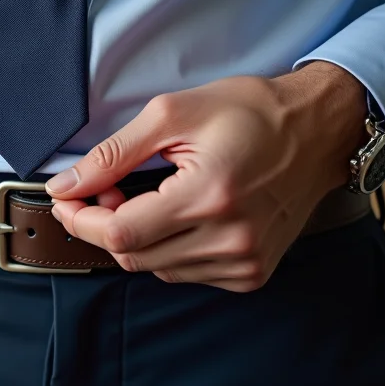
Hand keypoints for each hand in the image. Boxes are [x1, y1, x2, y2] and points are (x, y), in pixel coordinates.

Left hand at [46, 62, 368, 291]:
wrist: (319, 130)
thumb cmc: (251, 112)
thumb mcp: (172, 113)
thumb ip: (113, 154)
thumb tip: (67, 184)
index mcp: (209, 196)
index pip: (121, 234)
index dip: (81, 219)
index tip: (65, 199)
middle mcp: (231, 239)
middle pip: (133, 256)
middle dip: (102, 225)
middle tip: (105, 189)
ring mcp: (245, 261)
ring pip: (156, 269)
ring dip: (134, 238)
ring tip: (142, 197)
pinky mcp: (253, 272)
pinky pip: (185, 273)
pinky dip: (166, 249)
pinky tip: (174, 216)